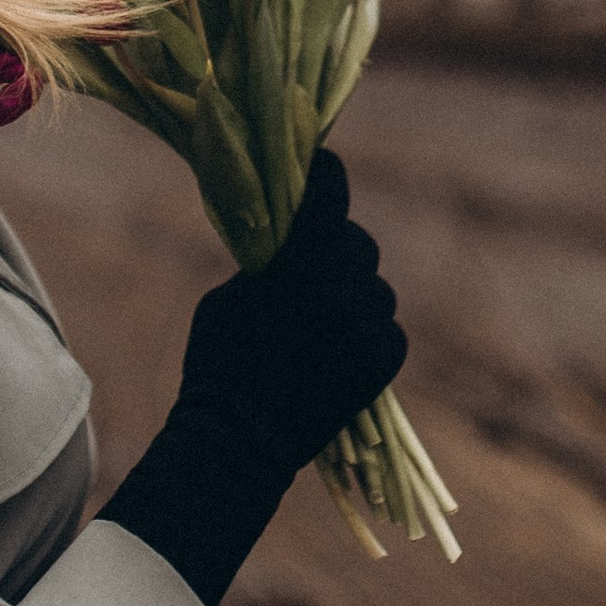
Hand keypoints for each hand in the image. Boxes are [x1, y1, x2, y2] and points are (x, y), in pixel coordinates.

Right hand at [100, 154, 406, 605]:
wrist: (240, 440)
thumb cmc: (218, 363)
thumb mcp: (229, 296)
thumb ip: (268, 264)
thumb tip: (289, 242)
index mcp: (301, 259)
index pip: (330, 188)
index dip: (325, 172)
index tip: (321, 165)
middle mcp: (343, 284)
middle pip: (357, 243)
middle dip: (336, 251)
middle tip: (312, 270)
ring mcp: (367, 323)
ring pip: (375, 289)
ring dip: (353, 297)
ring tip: (322, 324)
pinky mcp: (384, 359)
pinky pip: (387, 328)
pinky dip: (368, 333)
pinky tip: (340, 350)